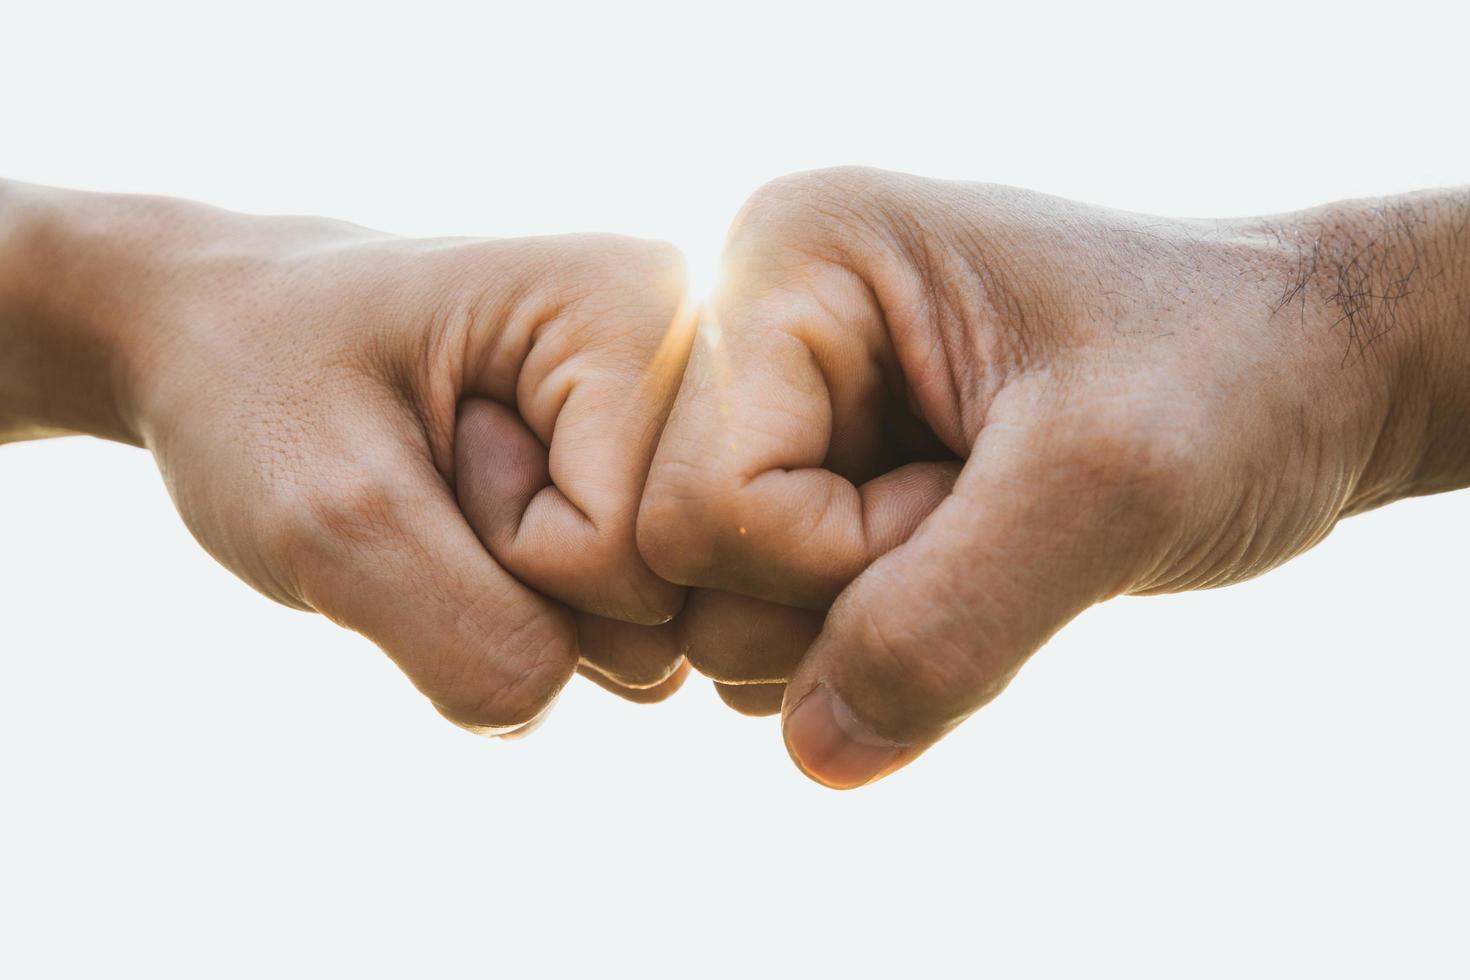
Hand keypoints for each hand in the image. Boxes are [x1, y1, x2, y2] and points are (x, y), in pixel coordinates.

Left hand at [4, 186, 694, 728]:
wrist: (218, 337)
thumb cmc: (259, 385)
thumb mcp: (334, 517)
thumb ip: (478, 641)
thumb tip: (580, 699)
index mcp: (641, 310)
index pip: (634, 548)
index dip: (511, 547)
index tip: (434, 446)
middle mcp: (689, 364)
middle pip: (662, 596)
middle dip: (525, 580)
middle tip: (439, 467)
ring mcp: (672, 437)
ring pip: (651, 629)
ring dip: (524, 598)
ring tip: (452, 480)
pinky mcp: (645, 494)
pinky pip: (631, 630)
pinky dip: (535, 607)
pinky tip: (481, 513)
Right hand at [638, 168, 1468, 786]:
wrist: (1315, 373)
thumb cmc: (1234, 376)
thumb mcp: (1107, 489)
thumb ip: (948, 626)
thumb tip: (812, 756)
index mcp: (791, 259)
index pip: (697, 506)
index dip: (837, 559)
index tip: (977, 494)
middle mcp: (762, 324)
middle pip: (687, 563)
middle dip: (846, 593)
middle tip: (986, 508)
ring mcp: (789, 405)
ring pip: (726, 611)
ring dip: (869, 621)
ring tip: (989, 521)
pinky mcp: (824, 474)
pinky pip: (780, 624)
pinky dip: (880, 636)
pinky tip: (969, 554)